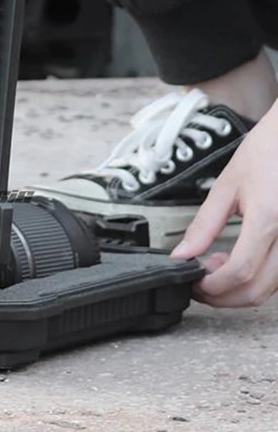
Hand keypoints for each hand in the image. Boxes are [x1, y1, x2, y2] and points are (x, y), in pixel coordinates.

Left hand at [171, 101, 277, 306]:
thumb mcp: (227, 186)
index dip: (213, 286)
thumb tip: (182, 254)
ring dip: (238, 288)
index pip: (240, 271)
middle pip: (257, 290)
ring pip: (269, 289)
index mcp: (268, 218)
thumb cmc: (267, 154)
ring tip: (214, 264)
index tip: (193, 282)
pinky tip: (236, 259)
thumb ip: (204, 225)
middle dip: (222, 296)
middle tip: (198, 281)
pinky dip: (255, 278)